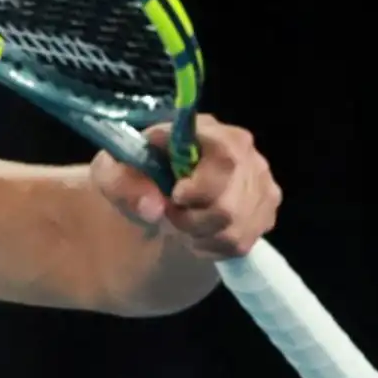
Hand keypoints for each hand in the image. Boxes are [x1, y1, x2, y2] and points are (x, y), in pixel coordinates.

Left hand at [90, 115, 280, 257]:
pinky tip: (197, 232)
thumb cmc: (136, 173)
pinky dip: (211, 245)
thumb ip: (122, 183)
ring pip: (234, 230)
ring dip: (198, 234)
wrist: (155, 190)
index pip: (226, 159)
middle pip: (229, 206)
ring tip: (181, 222)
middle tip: (170, 213)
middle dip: (190, 220)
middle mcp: (246, 154)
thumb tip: (153, 207)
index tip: (174, 196)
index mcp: (209, 131)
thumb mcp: (112, 172)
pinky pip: (241, 243)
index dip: (200, 188)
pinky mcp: (265, 211)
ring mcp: (261, 183)